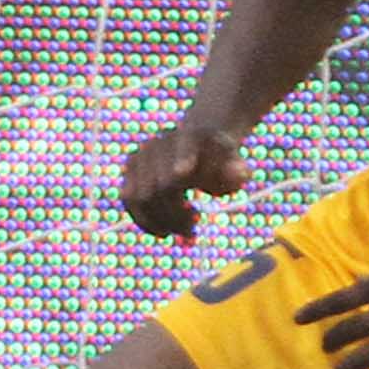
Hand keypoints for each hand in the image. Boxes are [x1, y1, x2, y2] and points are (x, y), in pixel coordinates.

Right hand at [118, 116, 250, 239]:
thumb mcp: (235, 165)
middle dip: (176, 215)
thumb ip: (238, 172)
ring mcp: (142, 155)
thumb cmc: (220, 160)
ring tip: (183, 229)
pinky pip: (129, 200)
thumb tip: (239, 175)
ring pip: (139, 197)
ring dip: (160, 221)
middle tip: (194, 228)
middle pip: (162, 186)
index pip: (185, 147)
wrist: (199, 139)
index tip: (183, 173)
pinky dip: (144, 221)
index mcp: (191, 137)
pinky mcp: (130, 168)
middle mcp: (161, 143)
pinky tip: (164, 231)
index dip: (183, 158)